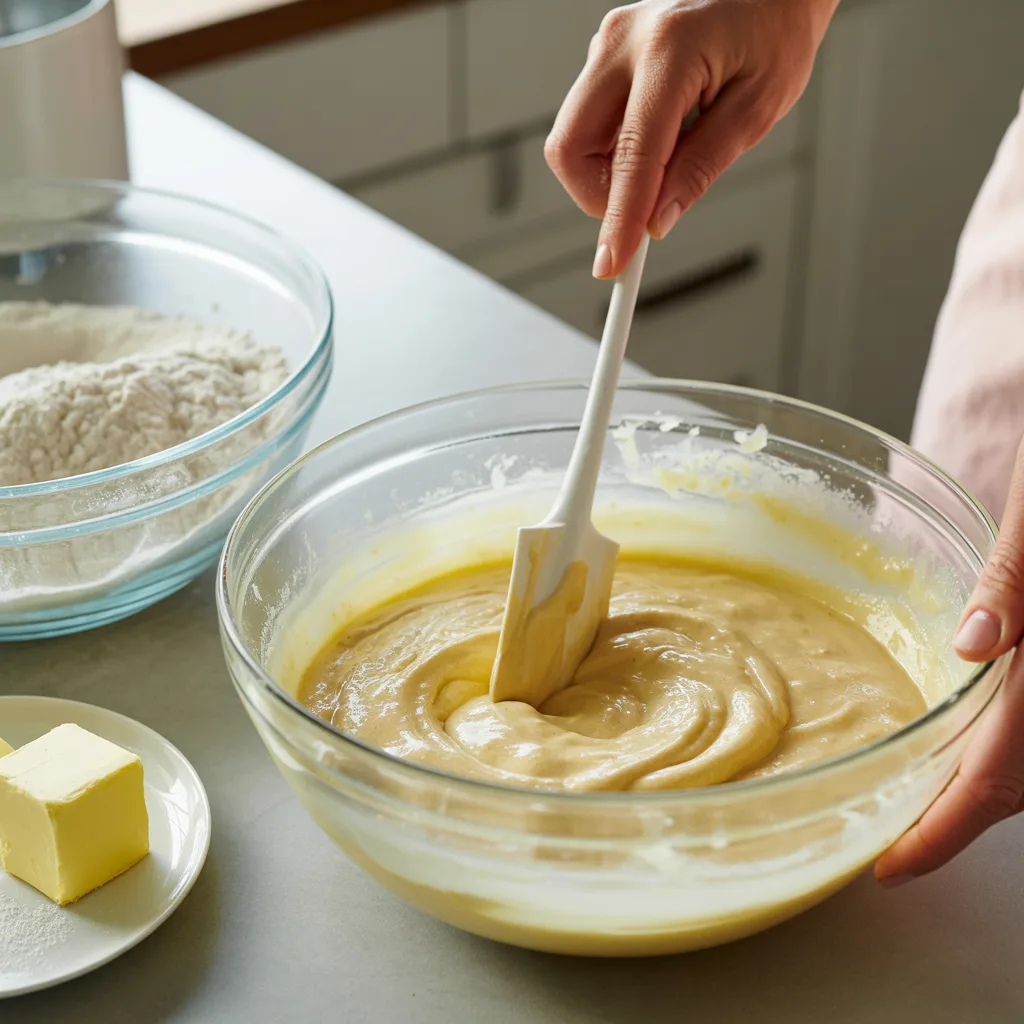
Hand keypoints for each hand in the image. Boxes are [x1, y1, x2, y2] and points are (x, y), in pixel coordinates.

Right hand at [545, 0, 838, 279]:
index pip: (630, 157)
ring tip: (664, 165)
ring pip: (572, 139)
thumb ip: (702, 167)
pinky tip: (655, 142)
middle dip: (598, 197)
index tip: (612, 263)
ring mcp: (606, 46)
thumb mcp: (756, 108)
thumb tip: (658, 220)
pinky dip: (612, 152)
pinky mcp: (603, 57)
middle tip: (644, 211)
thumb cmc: (774, 31)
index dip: (618, 219)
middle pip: (570, 148)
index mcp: (668, 50)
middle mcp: (622, 42)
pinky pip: (587, 123)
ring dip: (607, 175)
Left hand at [875, 438, 1023, 884]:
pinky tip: (969, 730)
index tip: (895, 867)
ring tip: (924, 796)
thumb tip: (978, 647)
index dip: (950, 827)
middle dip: (965, 813)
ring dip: (986, 781)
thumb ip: (1019, 575)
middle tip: (898, 837)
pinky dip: (1005, 737)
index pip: (1008, 767)